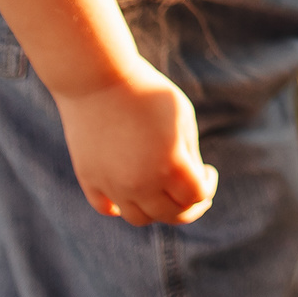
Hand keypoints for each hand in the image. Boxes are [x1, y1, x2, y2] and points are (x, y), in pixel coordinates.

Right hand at [54, 60, 219, 225]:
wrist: (98, 78)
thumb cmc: (147, 92)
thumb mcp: (182, 118)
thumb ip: (188, 154)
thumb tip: (191, 180)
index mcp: (170, 167)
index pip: (197, 198)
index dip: (208, 187)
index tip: (208, 172)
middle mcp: (141, 184)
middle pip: (171, 214)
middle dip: (189, 207)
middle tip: (194, 193)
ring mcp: (112, 185)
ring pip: (139, 218)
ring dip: (157, 211)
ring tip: (164, 194)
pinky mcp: (89, 178)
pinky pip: (108, 208)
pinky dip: (121, 207)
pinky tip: (132, 193)